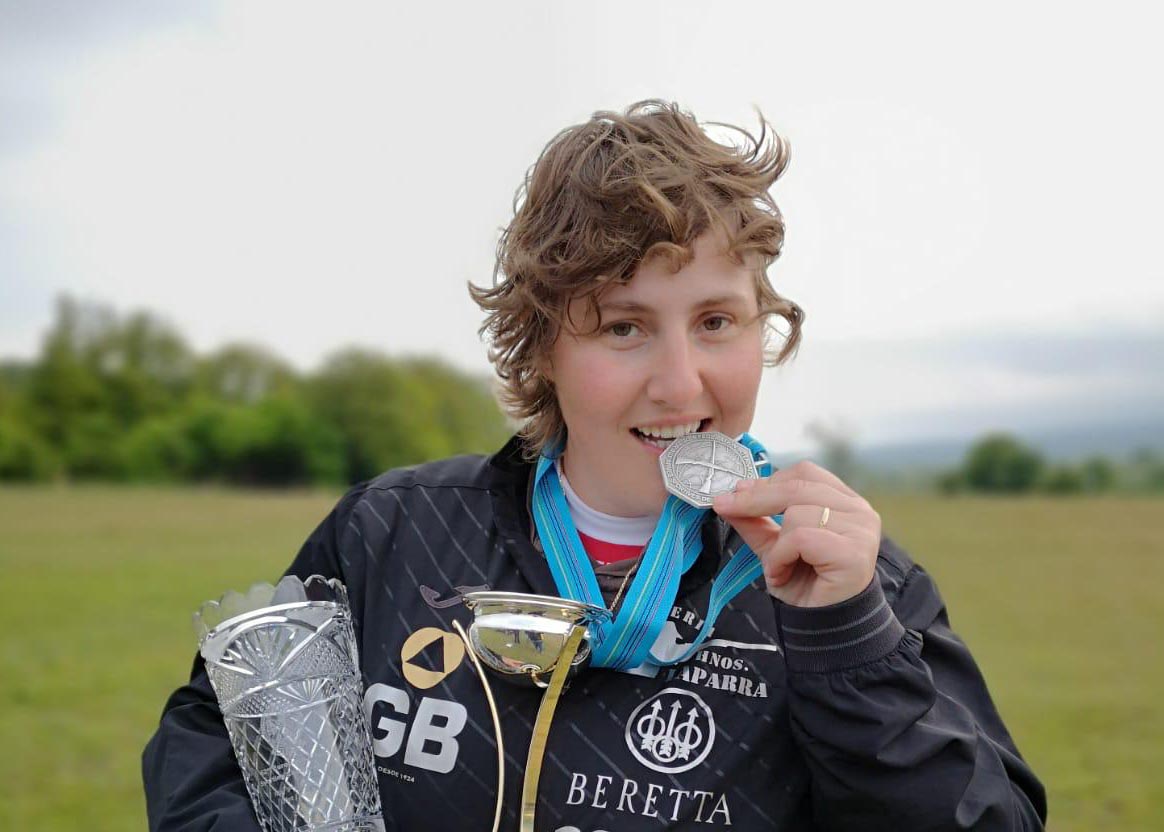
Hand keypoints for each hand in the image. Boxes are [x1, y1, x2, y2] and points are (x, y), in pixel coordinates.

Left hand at [712, 461, 880, 607]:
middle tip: (726, 506)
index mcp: (844, 501)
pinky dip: (782, 557)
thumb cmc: (805, 583)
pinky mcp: (854, 551)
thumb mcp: (773, 545)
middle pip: (798, 486)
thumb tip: (726, 498)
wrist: (823, 626)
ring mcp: (861, 530)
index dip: (768, 480)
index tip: (736, 492)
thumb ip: (754, 520)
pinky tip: (783, 574)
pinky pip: (800, 538)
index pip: (804, 473)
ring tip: (778, 568)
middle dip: (755, 498)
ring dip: (776, 544)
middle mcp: (859, 510)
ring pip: (798, 513)